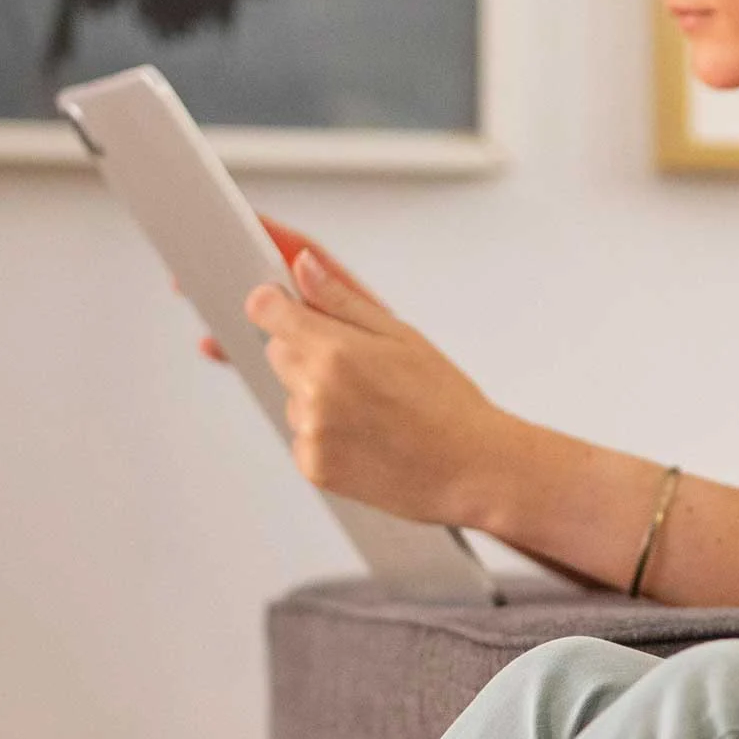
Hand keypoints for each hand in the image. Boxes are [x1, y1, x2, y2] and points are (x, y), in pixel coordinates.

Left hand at [232, 231, 517, 527]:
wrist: (473, 470)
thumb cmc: (449, 406)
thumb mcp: (403, 336)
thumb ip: (342, 300)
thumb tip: (304, 268)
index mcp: (335, 351)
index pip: (265, 309)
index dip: (278, 305)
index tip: (292, 310)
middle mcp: (315, 391)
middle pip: (277, 351)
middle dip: (307, 350)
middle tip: (360, 368)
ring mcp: (311, 433)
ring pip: (291, 396)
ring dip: (316, 395)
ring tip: (372, 408)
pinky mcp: (313, 466)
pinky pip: (302, 436)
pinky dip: (324, 434)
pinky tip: (366, 435)